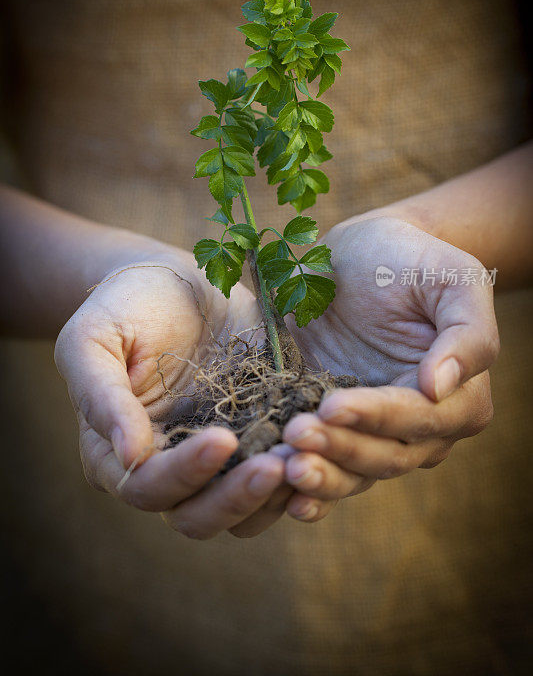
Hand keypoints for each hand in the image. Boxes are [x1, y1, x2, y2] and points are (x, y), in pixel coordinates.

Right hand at [55, 251, 288, 538]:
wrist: (176, 281)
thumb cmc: (125, 305)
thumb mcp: (94, 339)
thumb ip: (101, 394)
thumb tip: (130, 456)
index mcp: (116, 454)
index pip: (148, 486)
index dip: (185, 472)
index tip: (223, 438)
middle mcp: (167, 469)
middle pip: (197, 517)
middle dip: (236, 496)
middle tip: (277, 463)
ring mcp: (216, 462)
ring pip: (242, 511)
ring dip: (273, 494)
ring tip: (306, 456)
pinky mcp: (256, 440)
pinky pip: (279, 478)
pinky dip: (300, 475)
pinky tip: (326, 448)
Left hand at [282, 216, 498, 521]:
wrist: (362, 255)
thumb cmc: (413, 259)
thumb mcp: (453, 277)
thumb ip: (467, 332)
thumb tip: (439, 388)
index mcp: (460, 398)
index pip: (419, 418)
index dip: (377, 416)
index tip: (333, 405)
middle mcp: (422, 429)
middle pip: (384, 455)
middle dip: (339, 448)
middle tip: (295, 435)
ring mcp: (376, 433)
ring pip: (353, 472)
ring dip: (320, 475)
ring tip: (281, 467)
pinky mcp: (336, 429)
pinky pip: (324, 464)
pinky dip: (303, 482)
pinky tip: (272, 483)